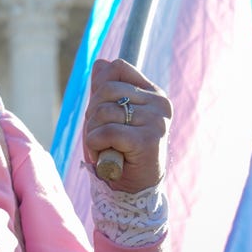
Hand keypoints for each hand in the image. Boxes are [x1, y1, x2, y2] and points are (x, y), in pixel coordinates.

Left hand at [83, 58, 171, 192]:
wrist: (133, 189)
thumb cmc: (119, 150)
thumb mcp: (108, 115)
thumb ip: (104, 89)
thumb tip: (100, 62)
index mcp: (152, 93)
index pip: (116, 67)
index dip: (99, 89)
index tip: (104, 113)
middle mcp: (159, 103)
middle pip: (105, 89)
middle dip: (92, 115)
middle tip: (101, 136)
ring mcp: (156, 121)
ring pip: (103, 111)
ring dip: (93, 134)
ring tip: (105, 148)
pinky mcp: (148, 140)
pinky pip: (106, 132)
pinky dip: (96, 145)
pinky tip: (105, 156)